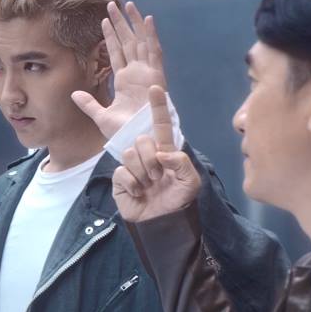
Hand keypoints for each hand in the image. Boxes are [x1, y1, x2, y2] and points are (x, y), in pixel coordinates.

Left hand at [72, 1, 166, 138]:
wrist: (139, 141)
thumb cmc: (124, 133)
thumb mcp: (101, 117)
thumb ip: (88, 104)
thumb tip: (74, 93)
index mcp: (125, 81)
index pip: (116, 52)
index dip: (110, 36)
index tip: (103, 20)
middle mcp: (137, 74)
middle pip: (128, 42)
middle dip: (120, 23)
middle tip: (111, 4)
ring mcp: (147, 73)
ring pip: (140, 42)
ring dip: (134, 23)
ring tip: (128, 5)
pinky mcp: (156, 76)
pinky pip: (154, 52)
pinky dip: (152, 36)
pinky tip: (147, 20)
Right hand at [112, 86, 199, 222]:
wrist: (162, 224)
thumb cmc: (178, 202)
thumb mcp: (190, 183)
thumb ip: (182, 163)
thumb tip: (162, 153)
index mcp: (164, 151)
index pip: (160, 125)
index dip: (158, 107)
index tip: (156, 88)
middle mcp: (147, 155)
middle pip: (141, 139)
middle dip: (150, 160)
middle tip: (157, 177)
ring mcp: (132, 166)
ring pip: (130, 154)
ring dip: (142, 174)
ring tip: (149, 186)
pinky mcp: (120, 179)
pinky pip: (122, 172)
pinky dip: (132, 185)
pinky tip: (138, 193)